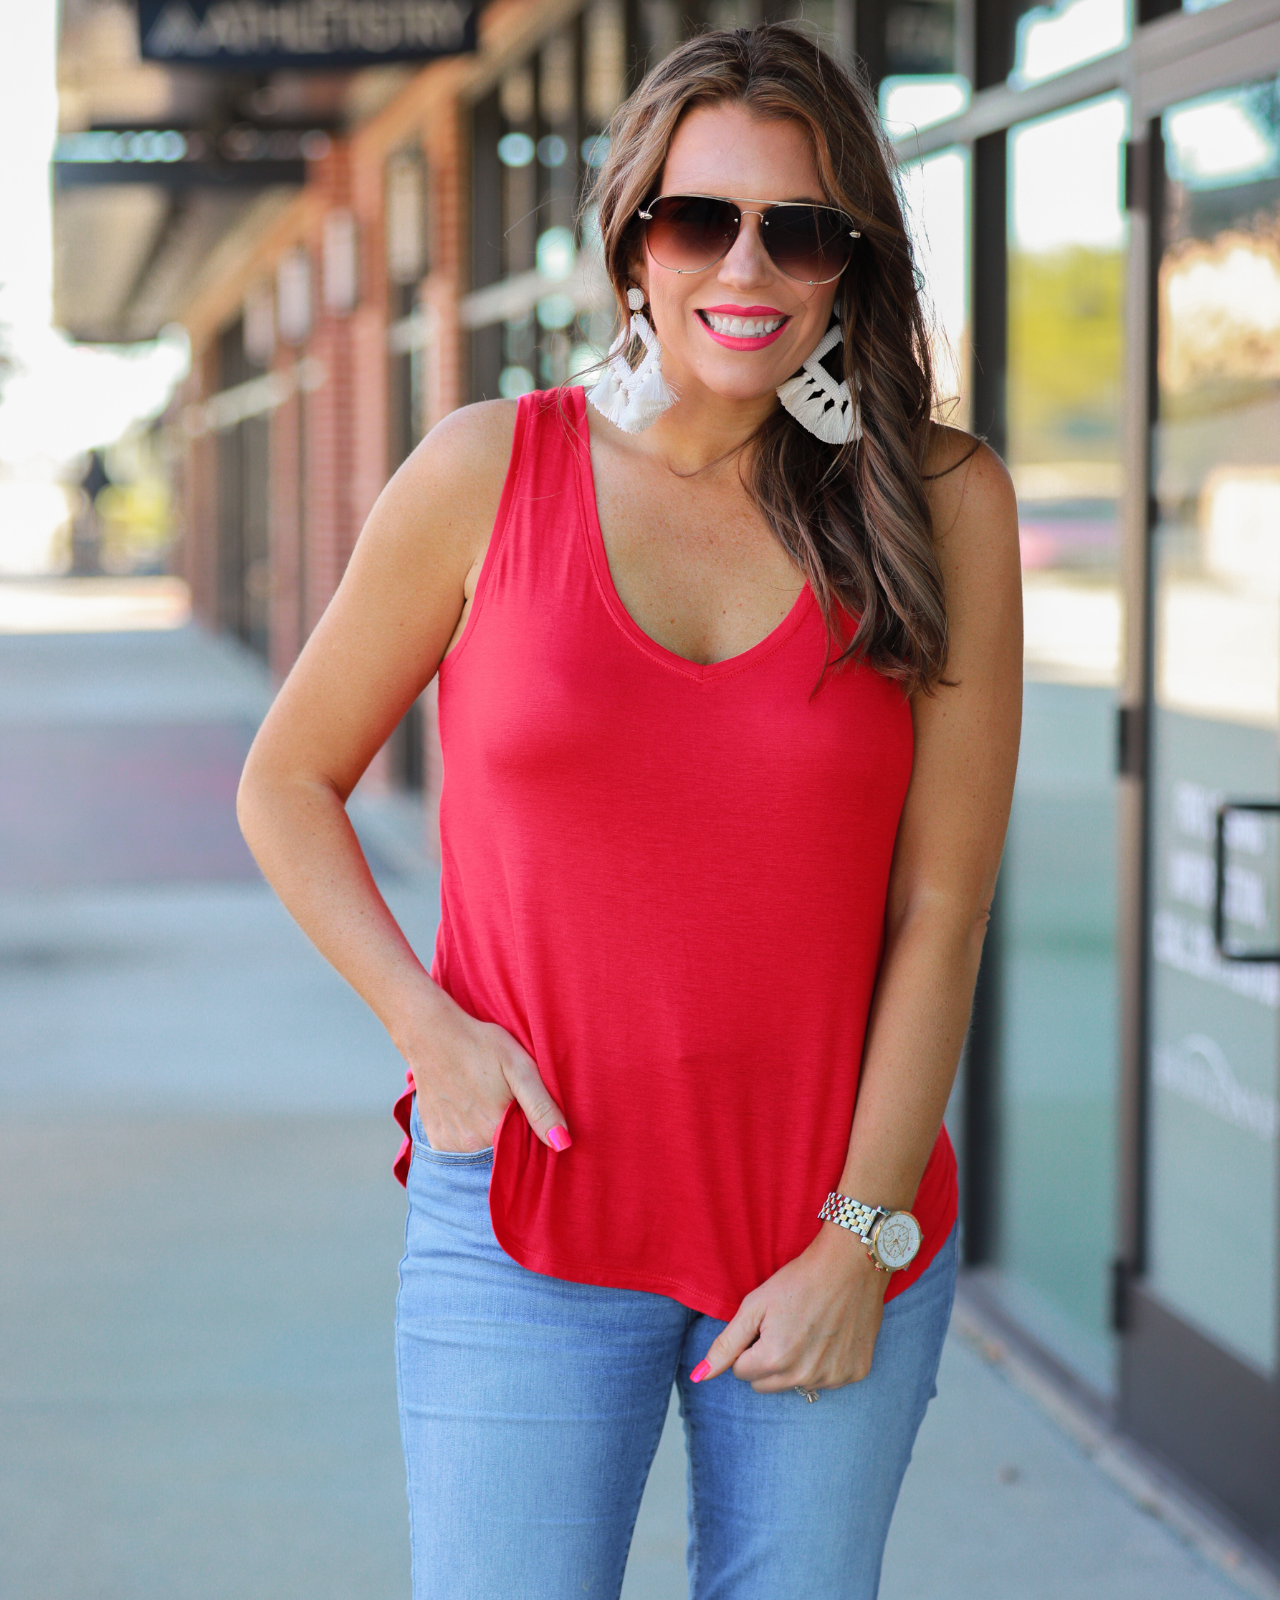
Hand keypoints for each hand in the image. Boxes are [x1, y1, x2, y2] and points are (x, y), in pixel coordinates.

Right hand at [404, 989, 570, 1154]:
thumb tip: (562, 1144)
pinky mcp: (435, 1137)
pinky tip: (467, 1107)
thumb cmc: (480, 1045)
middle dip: (510, 1134)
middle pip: (502, 1151)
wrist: (432, 1034)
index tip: (525, 1110)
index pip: (525, 1151)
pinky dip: (466, 1133)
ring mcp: (449, 1143)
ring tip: (485, 1100)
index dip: (530, 1134)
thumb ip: (541, 1107)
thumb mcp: (519, 1067)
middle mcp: (470, 1144)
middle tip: (503, 1099)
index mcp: (496, 1130)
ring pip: (481, 1150)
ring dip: (487, 1134)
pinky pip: (458, 1147)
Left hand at [692, 1224, 888, 1392]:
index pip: (741, 1372)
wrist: (850, 1263)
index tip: (764, 1325)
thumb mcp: (754, 1305)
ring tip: (808, 1328)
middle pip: (765, 1384)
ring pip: (796, 1384)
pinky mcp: (855, 1372)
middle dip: (767, 1361)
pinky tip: (830, 1334)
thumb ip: (725, 1344)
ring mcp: (832, 1377)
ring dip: (796, 1364)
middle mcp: (804, 1376)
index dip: (748, 1346)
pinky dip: (825, 1362)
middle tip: (783, 1327)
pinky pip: (827, 1380)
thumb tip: (699, 1376)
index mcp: (774, 1359)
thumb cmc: (799, 1279)